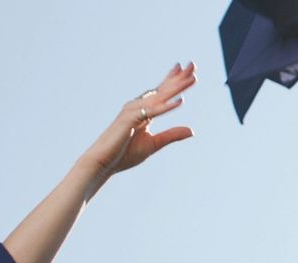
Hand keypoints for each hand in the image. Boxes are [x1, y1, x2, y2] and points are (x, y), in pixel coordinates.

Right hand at [78, 63, 196, 179]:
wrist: (104, 162)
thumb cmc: (124, 153)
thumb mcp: (154, 144)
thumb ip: (172, 135)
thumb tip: (192, 130)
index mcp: (144, 111)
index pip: (161, 93)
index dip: (173, 80)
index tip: (185, 68)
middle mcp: (138, 107)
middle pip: (162, 90)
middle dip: (179, 77)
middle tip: (193, 65)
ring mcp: (133, 111)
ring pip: (160, 97)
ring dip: (176, 87)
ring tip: (192, 78)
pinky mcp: (130, 120)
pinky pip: (152, 112)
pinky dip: (166, 107)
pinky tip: (180, 101)